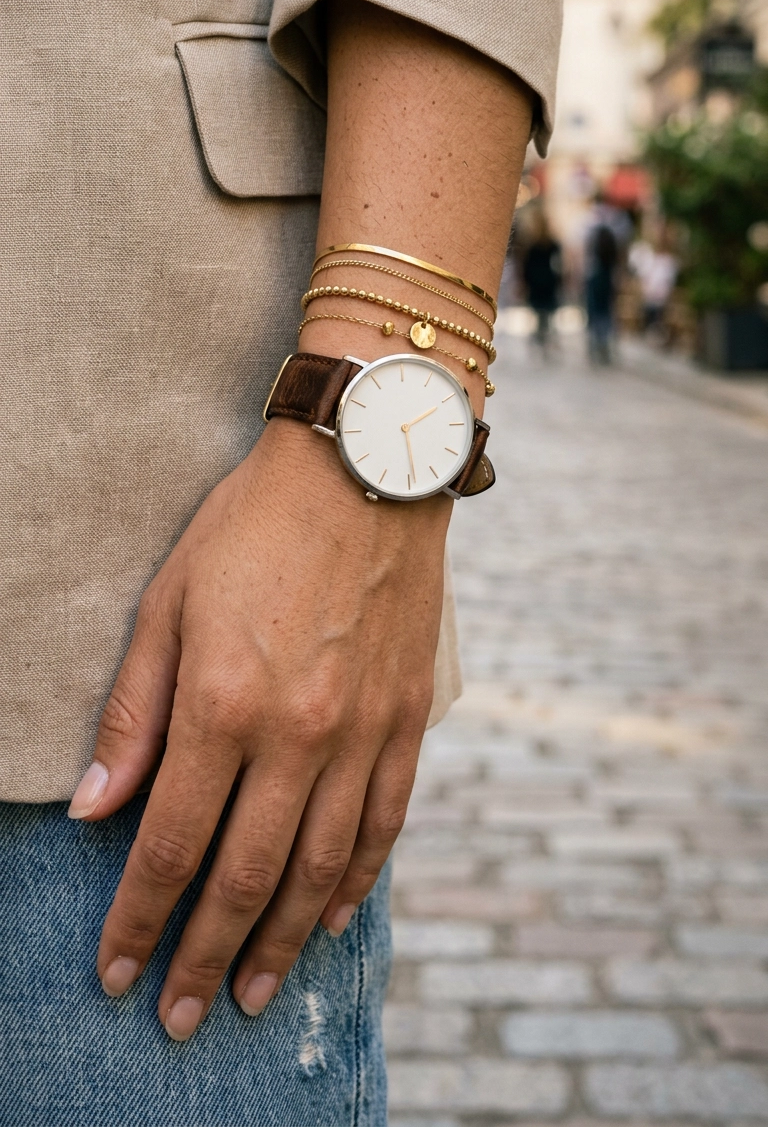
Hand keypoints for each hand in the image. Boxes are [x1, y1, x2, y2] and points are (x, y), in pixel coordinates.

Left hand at [70, 419, 449, 1039]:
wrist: (369, 466)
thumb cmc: (254, 524)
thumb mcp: (169, 600)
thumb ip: (134, 710)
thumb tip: (93, 805)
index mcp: (223, 702)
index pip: (170, 843)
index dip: (138, 919)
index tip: (116, 969)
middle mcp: (297, 733)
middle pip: (243, 876)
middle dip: (204, 956)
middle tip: (181, 1016)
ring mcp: (362, 730)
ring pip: (318, 867)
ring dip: (279, 940)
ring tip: (255, 993)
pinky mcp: (407, 717)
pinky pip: (385, 821)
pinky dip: (356, 880)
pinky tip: (329, 918)